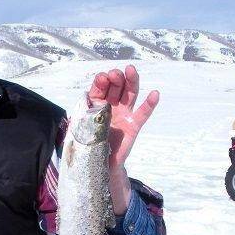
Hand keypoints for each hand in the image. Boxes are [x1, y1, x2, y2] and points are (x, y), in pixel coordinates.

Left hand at [87, 65, 158, 213]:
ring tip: (131, 70)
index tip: (102, 78)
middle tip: (115, 74)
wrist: (98, 164)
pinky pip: (143, 113)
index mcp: (96, 105)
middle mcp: (111, 106)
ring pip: (130, 94)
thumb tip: (83, 101)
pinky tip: (154, 93)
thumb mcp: (79, 128)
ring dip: (131, 81)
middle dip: (116, 78)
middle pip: (116, 87)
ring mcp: (124, 114)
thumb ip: (81, 115)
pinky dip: (149, 104)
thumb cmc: (88, 145)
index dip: (102, 81)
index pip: (100, 88)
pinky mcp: (133, 125)